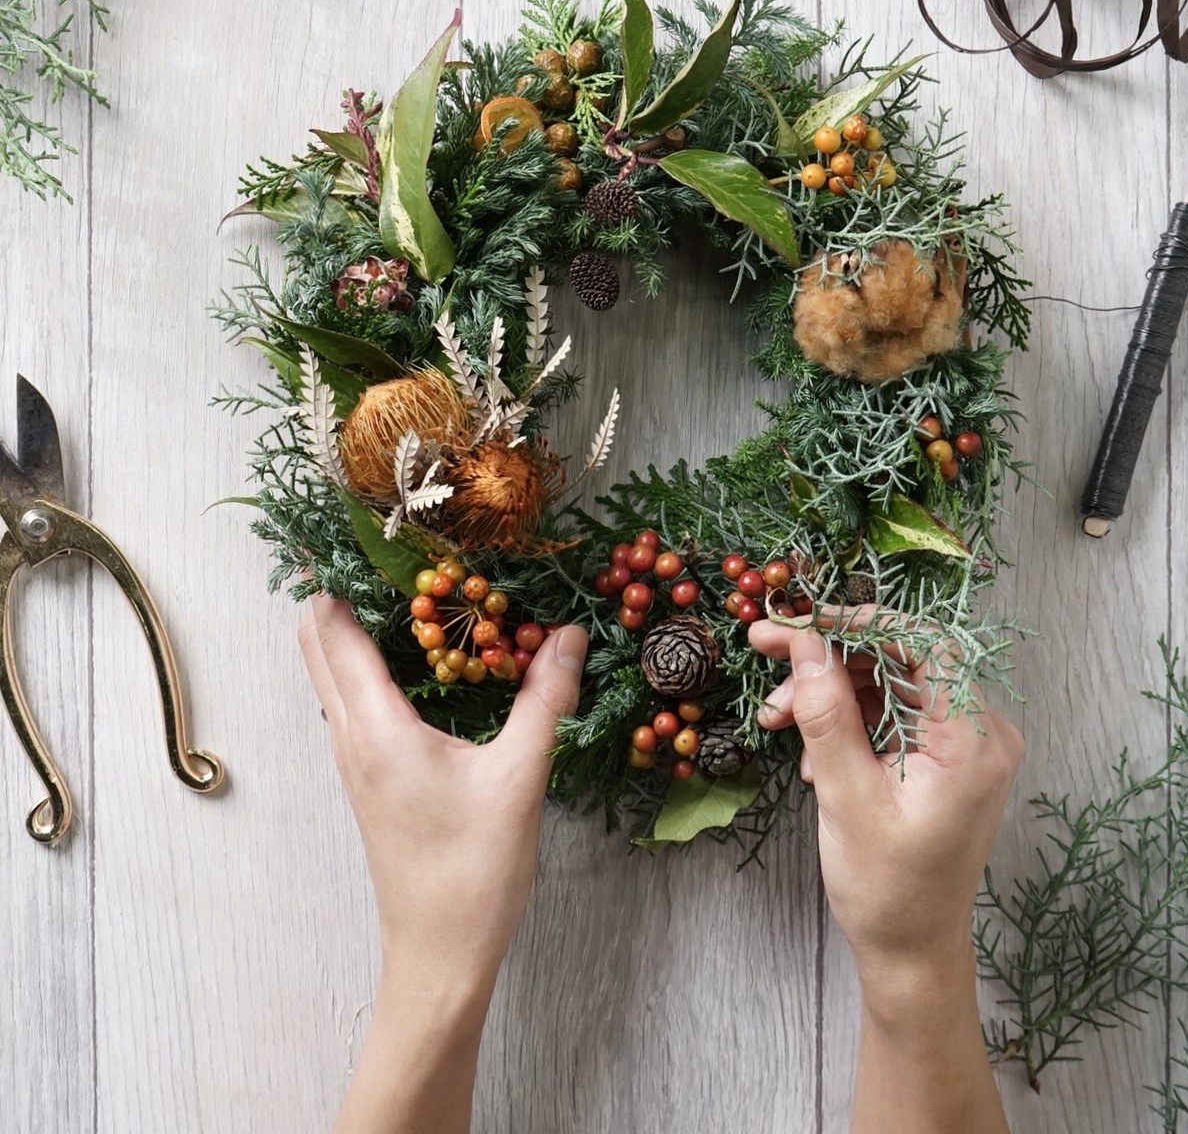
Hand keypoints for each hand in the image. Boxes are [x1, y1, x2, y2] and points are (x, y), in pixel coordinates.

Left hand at [300, 595, 587, 1133]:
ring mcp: (354, 762)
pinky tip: (418, 659)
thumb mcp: (521, 778)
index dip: (343, 576)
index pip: (334, 632)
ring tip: (410, 590)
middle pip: (317, 645)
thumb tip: (568, 633)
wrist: (439, 957)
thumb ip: (545, 699)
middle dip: (342, 591)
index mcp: (377, 730)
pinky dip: (366, 665)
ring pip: (332, 674)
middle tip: (395, 551)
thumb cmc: (473, 872)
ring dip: (353, 628)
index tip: (374, 531)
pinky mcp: (369, 780)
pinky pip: (350, 701)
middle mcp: (352, 739)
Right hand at [750, 611, 1020, 1133]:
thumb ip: (827, 714)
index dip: (862, 621)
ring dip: (831, 691)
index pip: (925, 643)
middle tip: (768, 650)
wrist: (911, 953)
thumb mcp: (846, 797)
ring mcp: (963, 745)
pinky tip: (810, 749)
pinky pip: (893, 712)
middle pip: (902, 657)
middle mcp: (980, 733)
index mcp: (974, 740)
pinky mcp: (943, 758)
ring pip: (890, 682)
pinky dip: (848, 718)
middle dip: (831, 657)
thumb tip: (803, 643)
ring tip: (777, 717)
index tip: (803, 621)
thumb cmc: (887, 889)